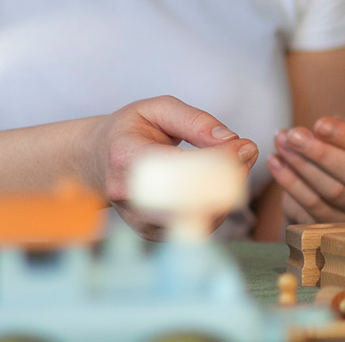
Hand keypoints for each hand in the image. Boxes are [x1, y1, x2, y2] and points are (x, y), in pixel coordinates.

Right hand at [84, 95, 258, 239]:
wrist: (97, 160)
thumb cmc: (131, 131)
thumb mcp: (158, 109)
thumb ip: (195, 121)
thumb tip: (231, 142)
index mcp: (126, 157)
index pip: (178, 166)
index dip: (219, 159)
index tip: (244, 145)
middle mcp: (129, 194)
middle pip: (192, 198)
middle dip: (229, 177)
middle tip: (246, 153)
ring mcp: (140, 219)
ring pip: (199, 217)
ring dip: (227, 192)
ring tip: (232, 165)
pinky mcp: (153, 234)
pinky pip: (197, 226)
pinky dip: (217, 206)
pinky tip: (215, 185)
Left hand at [267, 117, 344, 223]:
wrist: (339, 192)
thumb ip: (339, 132)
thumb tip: (315, 130)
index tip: (319, 123)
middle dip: (321, 153)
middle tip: (294, 135)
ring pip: (331, 192)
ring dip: (301, 166)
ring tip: (281, 143)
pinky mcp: (335, 228)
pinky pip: (311, 206)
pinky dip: (290, 182)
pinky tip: (276, 162)